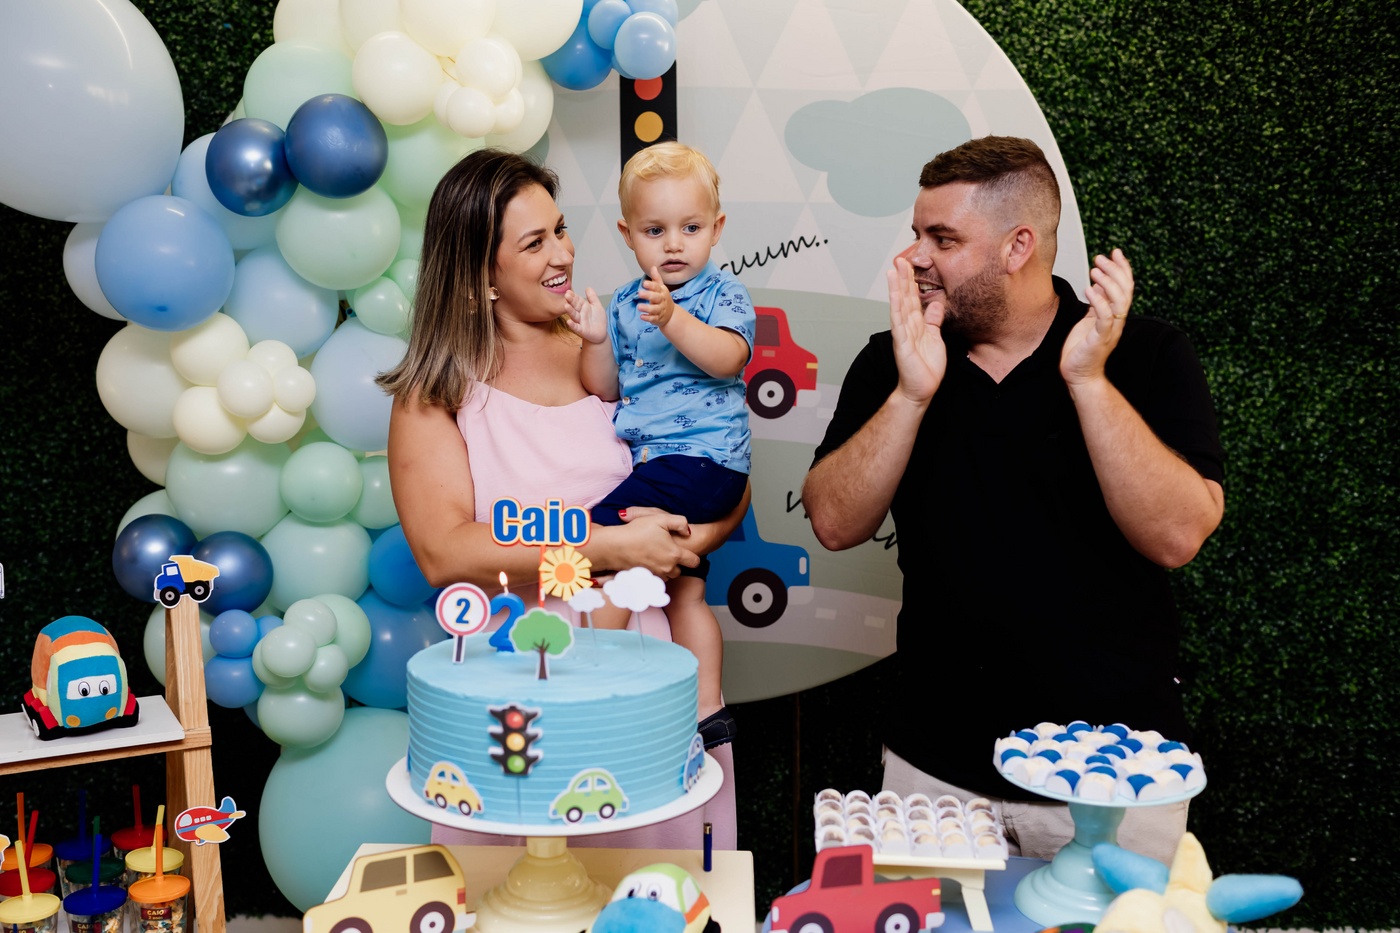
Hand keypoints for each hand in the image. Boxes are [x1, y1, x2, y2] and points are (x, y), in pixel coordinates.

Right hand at [564, 286, 607, 344]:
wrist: (601, 333)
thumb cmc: (598, 319)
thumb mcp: (597, 306)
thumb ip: (592, 297)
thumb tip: (588, 287)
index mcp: (584, 307)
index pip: (578, 300)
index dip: (574, 296)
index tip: (568, 291)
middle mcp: (580, 314)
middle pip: (575, 306)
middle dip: (571, 301)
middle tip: (566, 295)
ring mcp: (580, 322)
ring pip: (574, 316)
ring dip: (570, 311)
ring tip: (566, 306)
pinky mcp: (582, 331)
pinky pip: (576, 327)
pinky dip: (573, 325)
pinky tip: (569, 322)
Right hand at [612, 507, 699, 578]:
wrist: (614, 546)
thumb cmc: (637, 530)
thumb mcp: (660, 518)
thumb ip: (680, 522)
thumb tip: (688, 531)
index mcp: (674, 554)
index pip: (694, 561)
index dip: (693, 557)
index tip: (687, 553)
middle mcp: (668, 568)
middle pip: (680, 571)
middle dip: (676, 564)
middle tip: (666, 552)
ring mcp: (656, 575)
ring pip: (667, 576)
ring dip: (664, 569)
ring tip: (655, 556)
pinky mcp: (645, 580)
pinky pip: (654, 579)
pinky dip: (653, 573)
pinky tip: (646, 562)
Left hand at [638, 267, 676, 326]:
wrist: (671, 314)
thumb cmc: (663, 299)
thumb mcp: (661, 288)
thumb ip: (656, 278)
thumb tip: (653, 267)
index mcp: (662, 292)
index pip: (657, 287)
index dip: (651, 285)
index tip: (644, 283)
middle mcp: (661, 301)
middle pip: (656, 298)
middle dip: (648, 295)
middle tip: (640, 293)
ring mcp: (660, 310)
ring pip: (654, 309)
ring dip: (647, 308)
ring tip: (639, 306)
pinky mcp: (657, 318)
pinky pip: (653, 319)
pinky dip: (648, 318)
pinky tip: (642, 317)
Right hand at [887, 257, 946, 403]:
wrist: (922, 388)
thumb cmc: (927, 367)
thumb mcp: (934, 337)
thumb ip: (933, 320)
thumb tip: (935, 303)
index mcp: (916, 324)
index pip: (913, 298)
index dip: (912, 281)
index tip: (910, 264)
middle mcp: (908, 326)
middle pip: (905, 297)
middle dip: (903, 278)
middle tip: (900, 259)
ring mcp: (903, 333)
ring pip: (899, 306)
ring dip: (896, 287)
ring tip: (893, 270)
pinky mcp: (902, 342)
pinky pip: (899, 321)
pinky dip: (896, 306)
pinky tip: (895, 293)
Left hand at [1061, 249, 1133, 386]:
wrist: (1079, 375)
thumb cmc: (1081, 350)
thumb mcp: (1089, 320)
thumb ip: (1097, 303)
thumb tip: (1098, 283)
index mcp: (1115, 315)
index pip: (1125, 287)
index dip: (1123, 268)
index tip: (1115, 252)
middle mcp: (1117, 321)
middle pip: (1126, 291)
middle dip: (1115, 271)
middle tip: (1101, 258)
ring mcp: (1110, 330)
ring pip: (1119, 302)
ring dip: (1108, 283)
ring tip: (1094, 270)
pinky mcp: (1100, 339)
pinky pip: (1105, 317)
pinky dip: (1099, 301)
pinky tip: (1089, 290)